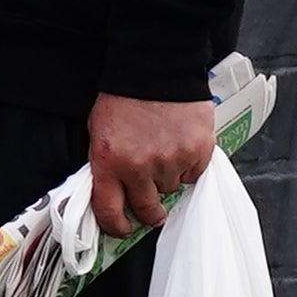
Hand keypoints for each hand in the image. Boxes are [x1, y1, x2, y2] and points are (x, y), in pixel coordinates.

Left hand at [86, 91, 219, 238]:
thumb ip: (106, 166)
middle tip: (153, 211)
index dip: (117, 227)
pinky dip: (189, 165)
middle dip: (149, 213)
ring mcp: (171, 160)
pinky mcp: (197, 150)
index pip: (110, 212)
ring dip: (168, 178)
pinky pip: (194, 174)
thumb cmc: (124, 98)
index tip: (123, 229)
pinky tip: (180, 146)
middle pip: (147, 210)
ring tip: (164, 152)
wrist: (155, 67)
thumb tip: (114, 196)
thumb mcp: (99, 133)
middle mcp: (140, 167)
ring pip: (172, 189)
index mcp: (109, 163)